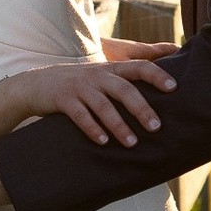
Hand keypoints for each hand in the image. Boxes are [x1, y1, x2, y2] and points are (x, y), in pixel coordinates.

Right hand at [20, 53, 178, 145]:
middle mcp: (98, 75)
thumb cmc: (79, 84)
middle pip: (124, 89)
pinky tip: (103, 142)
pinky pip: (80, 115)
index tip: (174, 88)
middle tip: (156, 127)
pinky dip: (93, 129)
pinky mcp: (63, 99)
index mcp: (111, 69)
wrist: (36, 84)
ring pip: (103, 105)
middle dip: (141, 108)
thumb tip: (159, 88)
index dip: (157, 75)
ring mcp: (80, 87)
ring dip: (119, 125)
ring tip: (131, 143)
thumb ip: (126, 80)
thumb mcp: (101, 76)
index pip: (139, 67)